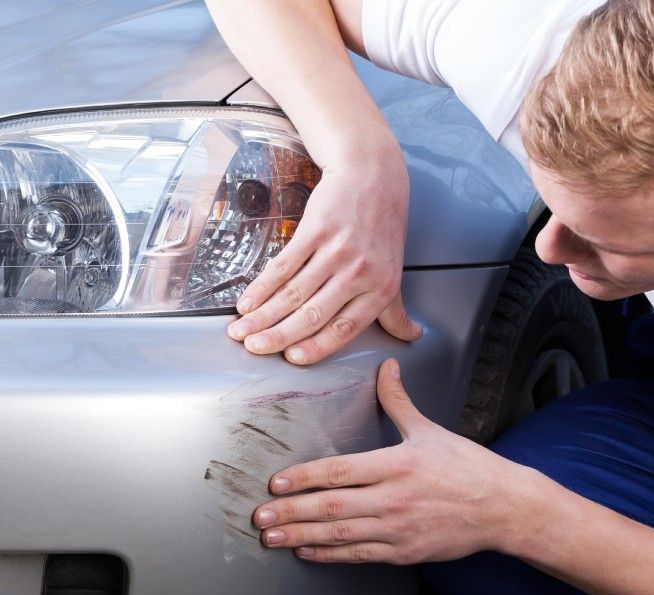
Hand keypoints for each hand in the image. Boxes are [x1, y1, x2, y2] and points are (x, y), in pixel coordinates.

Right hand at [226, 157, 421, 365]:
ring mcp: (336, 251)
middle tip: (254, 348)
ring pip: (294, 293)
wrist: (373, 176)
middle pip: (313, 314)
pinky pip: (284, 266)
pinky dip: (262, 286)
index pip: (344, 328)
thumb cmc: (383, 227)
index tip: (292, 359)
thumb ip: (395, 310)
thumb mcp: (394, 271)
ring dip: (263, 315)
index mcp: (380, 289)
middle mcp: (359, 273)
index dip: (316, 347)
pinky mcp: (316, 230)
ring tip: (241, 330)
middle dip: (278, 336)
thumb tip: (411, 336)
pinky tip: (247, 301)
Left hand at [251, 358, 527, 563]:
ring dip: (301, 536)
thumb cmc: (468, 468)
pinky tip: (307, 552)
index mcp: (396, 464)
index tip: (276, 482)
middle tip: (260, 517)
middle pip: (331, 506)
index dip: (303, 477)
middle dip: (290, 512)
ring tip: (272, 538)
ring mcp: (397, 528)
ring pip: (340, 535)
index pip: (339, 471)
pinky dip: (329, 555)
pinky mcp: (404, 551)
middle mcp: (393, 498)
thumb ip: (398, 401)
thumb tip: (386, 367)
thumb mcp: (430, 430)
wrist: (503, 507)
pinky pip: (358, 555)